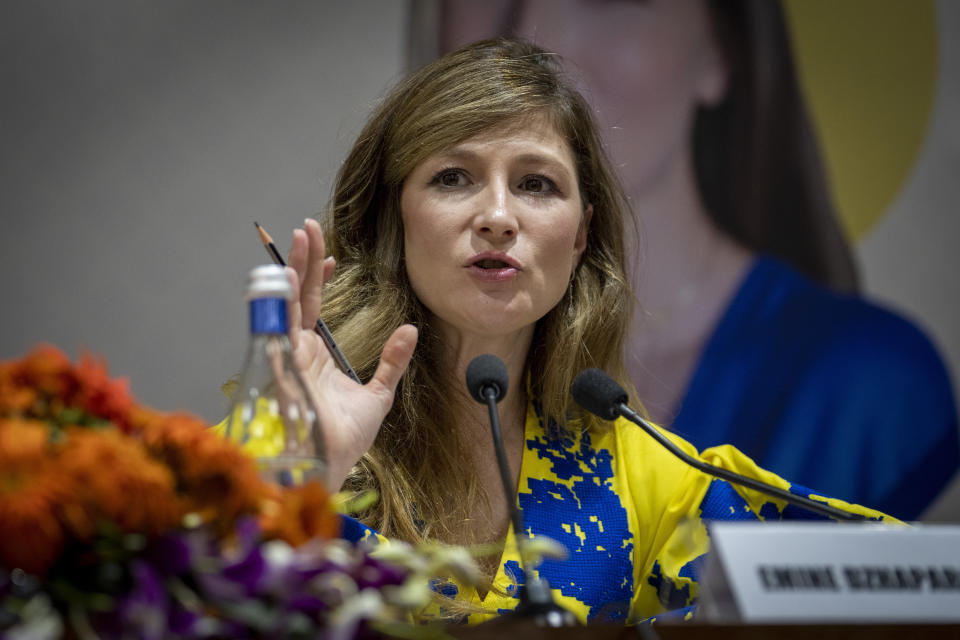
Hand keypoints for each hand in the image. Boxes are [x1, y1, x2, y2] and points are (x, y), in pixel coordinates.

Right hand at [286, 218, 417, 488]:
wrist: (330, 465)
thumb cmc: (345, 438)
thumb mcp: (378, 394)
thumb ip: (392, 361)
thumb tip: (410, 329)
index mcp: (315, 354)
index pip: (314, 305)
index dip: (320, 277)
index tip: (332, 254)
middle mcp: (297, 350)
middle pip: (298, 295)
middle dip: (303, 260)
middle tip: (307, 227)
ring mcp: (287, 357)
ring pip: (286, 304)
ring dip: (291, 270)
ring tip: (300, 239)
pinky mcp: (282, 368)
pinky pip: (278, 329)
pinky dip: (281, 303)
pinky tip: (287, 279)